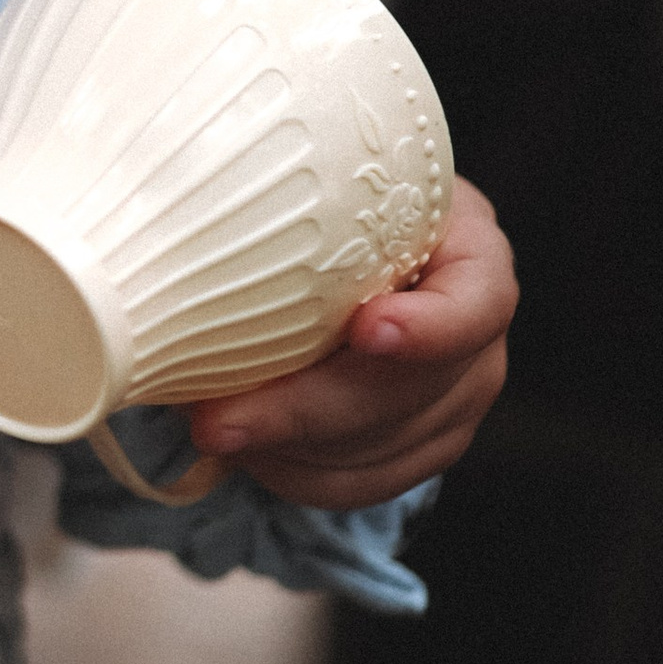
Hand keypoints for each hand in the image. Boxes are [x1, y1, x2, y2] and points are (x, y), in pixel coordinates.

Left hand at [185, 178, 515, 508]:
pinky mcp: (424, 445)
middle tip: (215, 419)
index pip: (478, 300)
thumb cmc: (332, 206)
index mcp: (470, 253)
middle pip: (413, 392)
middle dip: (306, 410)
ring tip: (210, 428)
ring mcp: (459, 399)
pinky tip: (248, 454)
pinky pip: (367, 481)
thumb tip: (183, 241)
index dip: (429, 326)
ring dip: (290, 449)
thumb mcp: (325, 181)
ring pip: (384, 448)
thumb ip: (289, 200)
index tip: (365, 329)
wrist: (344, 246)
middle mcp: (479, 335)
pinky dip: (301, 476)